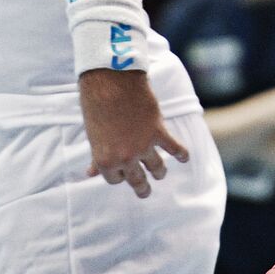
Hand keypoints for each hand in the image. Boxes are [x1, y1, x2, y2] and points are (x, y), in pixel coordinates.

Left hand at [79, 68, 188, 197]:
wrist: (111, 82)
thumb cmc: (96, 106)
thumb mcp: (93, 136)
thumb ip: (96, 157)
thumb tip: (90, 173)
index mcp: (106, 161)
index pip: (115, 180)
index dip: (119, 176)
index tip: (122, 173)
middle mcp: (126, 158)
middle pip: (137, 181)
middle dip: (142, 188)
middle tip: (145, 191)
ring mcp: (143, 146)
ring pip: (157, 168)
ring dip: (159, 173)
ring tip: (160, 174)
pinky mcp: (158, 131)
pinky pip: (174, 148)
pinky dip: (182, 154)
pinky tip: (184, 157)